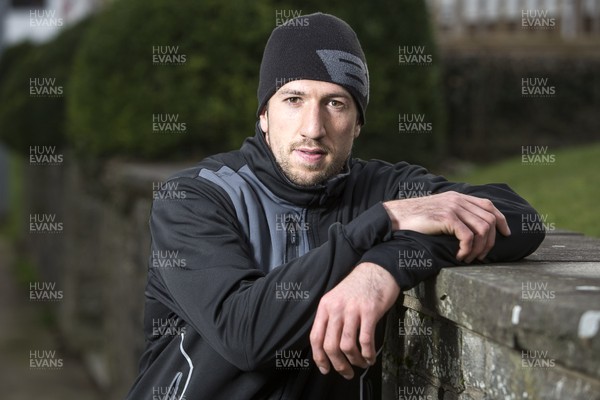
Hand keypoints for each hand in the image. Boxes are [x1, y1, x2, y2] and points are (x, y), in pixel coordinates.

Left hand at [309, 263, 399, 379]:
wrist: (377, 270)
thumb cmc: (358, 287)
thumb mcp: (337, 299)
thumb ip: (331, 319)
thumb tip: (329, 348)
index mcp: (325, 306)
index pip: (315, 337)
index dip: (319, 357)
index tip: (325, 369)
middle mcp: (336, 308)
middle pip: (330, 345)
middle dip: (338, 364)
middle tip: (346, 372)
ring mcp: (353, 309)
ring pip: (347, 345)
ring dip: (354, 360)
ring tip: (361, 364)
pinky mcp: (370, 311)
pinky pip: (365, 340)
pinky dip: (367, 354)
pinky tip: (370, 357)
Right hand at [383, 191, 510, 262]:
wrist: (396, 216)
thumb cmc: (415, 219)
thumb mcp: (438, 211)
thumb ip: (454, 214)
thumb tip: (470, 228)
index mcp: (458, 197)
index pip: (489, 205)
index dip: (501, 220)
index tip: (506, 234)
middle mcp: (458, 200)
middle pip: (489, 220)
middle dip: (490, 241)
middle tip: (481, 256)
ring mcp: (453, 207)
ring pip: (482, 229)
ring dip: (479, 248)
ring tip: (469, 258)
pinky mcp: (447, 217)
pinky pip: (468, 236)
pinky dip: (467, 250)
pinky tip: (459, 257)